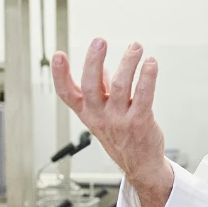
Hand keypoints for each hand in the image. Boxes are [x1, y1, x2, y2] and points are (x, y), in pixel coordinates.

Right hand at [52, 39, 169, 188]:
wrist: (140, 165)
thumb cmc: (122, 136)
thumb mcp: (103, 114)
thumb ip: (102, 90)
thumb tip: (101, 68)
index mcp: (87, 113)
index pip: (67, 94)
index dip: (60, 75)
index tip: (57, 55)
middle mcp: (100, 116)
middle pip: (91, 86)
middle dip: (93, 61)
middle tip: (99, 41)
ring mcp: (119, 120)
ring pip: (121, 86)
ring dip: (128, 62)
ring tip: (136, 47)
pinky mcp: (140, 122)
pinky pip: (143, 96)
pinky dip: (147, 77)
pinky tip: (150, 63)